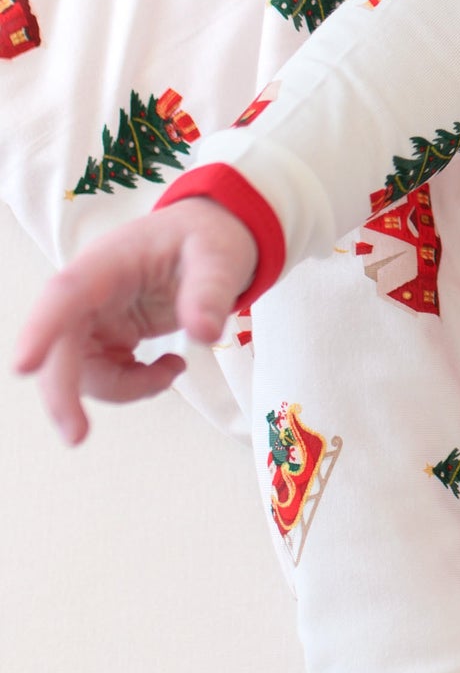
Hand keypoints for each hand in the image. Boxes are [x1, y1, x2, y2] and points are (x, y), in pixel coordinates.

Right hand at [11, 197, 257, 445]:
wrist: (210, 237)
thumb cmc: (207, 238)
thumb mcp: (222, 256)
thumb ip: (211, 291)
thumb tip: (204, 334)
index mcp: (109, 261)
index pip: (65, 293)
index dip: (41, 329)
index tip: (24, 367)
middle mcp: (90, 293)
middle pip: (58, 346)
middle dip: (62, 393)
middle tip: (77, 435)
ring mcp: (94, 318)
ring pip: (81, 371)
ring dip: (124, 387)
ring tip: (174, 369)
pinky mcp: (107, 337)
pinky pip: (104, 375)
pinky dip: (133, 384)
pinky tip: (168, 368)